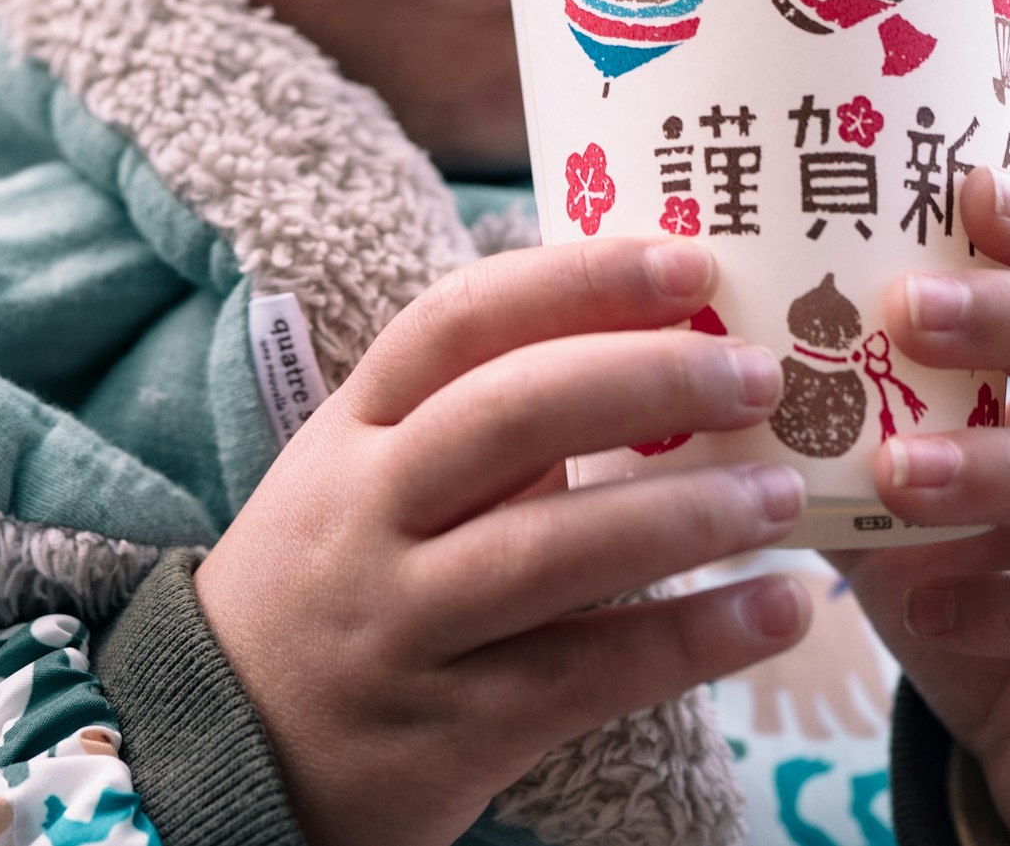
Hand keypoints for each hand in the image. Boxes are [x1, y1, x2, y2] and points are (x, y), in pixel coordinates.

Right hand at [195, 239, 817, 845]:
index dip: (579, 280)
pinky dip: (693, 639)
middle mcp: (367, 513)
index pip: (459, 322)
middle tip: (759, 373)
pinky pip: (586, 675)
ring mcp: (402, 621)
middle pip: (509, 416)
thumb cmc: (331, 584)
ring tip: (786, 493)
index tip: (688, 261)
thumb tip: (651, 342)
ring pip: (550, 552)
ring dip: (686, 516)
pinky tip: (779, 609)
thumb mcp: (364, 479)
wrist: (223, 747)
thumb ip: (478, 421)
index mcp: (350, 430)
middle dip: (646, 379)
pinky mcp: (450, 728)